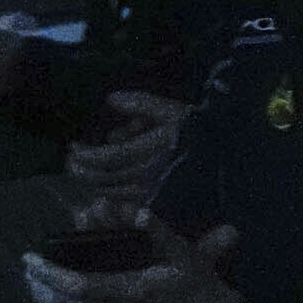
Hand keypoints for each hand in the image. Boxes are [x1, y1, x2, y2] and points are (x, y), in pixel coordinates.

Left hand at [22, 206, 244, 302]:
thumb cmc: (196, 287)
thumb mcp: (185, 256)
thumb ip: (161, 234)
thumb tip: (139, 213)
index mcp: (133, 290)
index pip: (79, 284)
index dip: (50, 272)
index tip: (31, 258)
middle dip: (38, 285)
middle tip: (28, 267)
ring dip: (41, 301)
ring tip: (33, 282)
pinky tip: (49, 302)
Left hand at [64, 88, 190, 198]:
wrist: (229, 160)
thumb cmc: (200, 133)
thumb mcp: (173, 111)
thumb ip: (142, 103)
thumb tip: (111, 98)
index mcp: (148, 151)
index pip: (105, 158)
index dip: (85, 155)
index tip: (73, 148)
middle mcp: (145, 175)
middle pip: (102, 178)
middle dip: (82, 170)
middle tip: (73, 161)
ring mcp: (151, 192)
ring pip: (110, 192)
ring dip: (95, 182)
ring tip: (89, 171)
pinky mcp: (157, 203)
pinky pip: (125, 202)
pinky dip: (111, 194)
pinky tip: (108, 187)